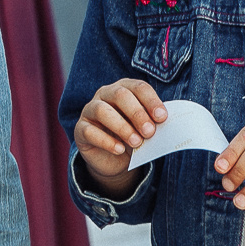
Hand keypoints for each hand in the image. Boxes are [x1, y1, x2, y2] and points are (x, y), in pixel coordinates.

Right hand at [74, 78, 163, 196]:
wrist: (114, 158)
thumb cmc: (132, 135)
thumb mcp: (144, 127)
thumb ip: (152, 122)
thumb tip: (164, 123)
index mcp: (124, 88)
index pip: (138, 87)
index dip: (151, 101)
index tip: (162, 118)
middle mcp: (105, 94)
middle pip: (120, 94)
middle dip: (137, 113)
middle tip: (149, 132)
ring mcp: (89, 110)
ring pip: (102, 110)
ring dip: (122, 127)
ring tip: (136, 142)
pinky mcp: (80, 129)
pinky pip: (90, 131)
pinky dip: (106, 141)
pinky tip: (120, 150)